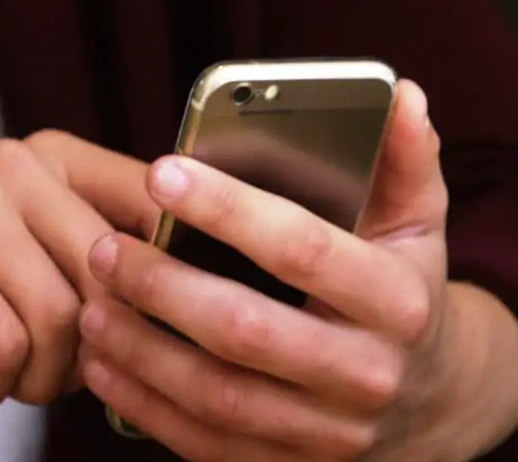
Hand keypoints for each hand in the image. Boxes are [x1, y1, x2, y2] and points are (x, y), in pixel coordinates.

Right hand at [0, 131, 155, 411]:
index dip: (167, 283)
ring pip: (60, 317)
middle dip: (87, 351)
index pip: (156, 208)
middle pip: (110, 278)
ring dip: (35, 375)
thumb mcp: (39, 275)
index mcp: (55, 158)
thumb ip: (106, 271)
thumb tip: (194, 305)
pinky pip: (5, 344)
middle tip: (41, 366)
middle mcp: (14, 163)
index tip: (143, 330)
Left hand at [77, 80, 486, 460]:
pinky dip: (144, 406)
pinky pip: (206, 444)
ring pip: (217, 395)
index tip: (161, 173)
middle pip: (245, 329)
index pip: (302, 248)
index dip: (229, 210)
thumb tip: (399, 94)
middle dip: (162, 286)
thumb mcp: (416, 226)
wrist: (431, 401)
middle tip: (103, 248)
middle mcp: (366, 373)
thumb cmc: (401, 292)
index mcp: (395, 302)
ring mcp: (328, 432)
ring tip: (90, 305)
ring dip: (141, 351)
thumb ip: (403, 160)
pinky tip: (100, 365)